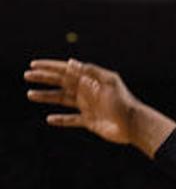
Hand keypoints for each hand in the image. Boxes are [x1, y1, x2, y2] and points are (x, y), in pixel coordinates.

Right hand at [25, 59, 140, 143]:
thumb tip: (70, 63)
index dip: (50, 66)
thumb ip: (89, 73)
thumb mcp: (108, 83)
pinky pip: (72, 120)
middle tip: (27, 76)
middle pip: (61, 83)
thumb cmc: (124, 102)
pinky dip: (61, 119)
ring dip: (46, 97)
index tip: (34, 64)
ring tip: (30, 95)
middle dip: (44, 79)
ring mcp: (88, 106)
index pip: (67, 70)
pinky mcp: (90, 121)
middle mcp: (88, 92)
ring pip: (62, 100)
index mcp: (92, 80)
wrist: (135, 125)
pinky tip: (50, 119)